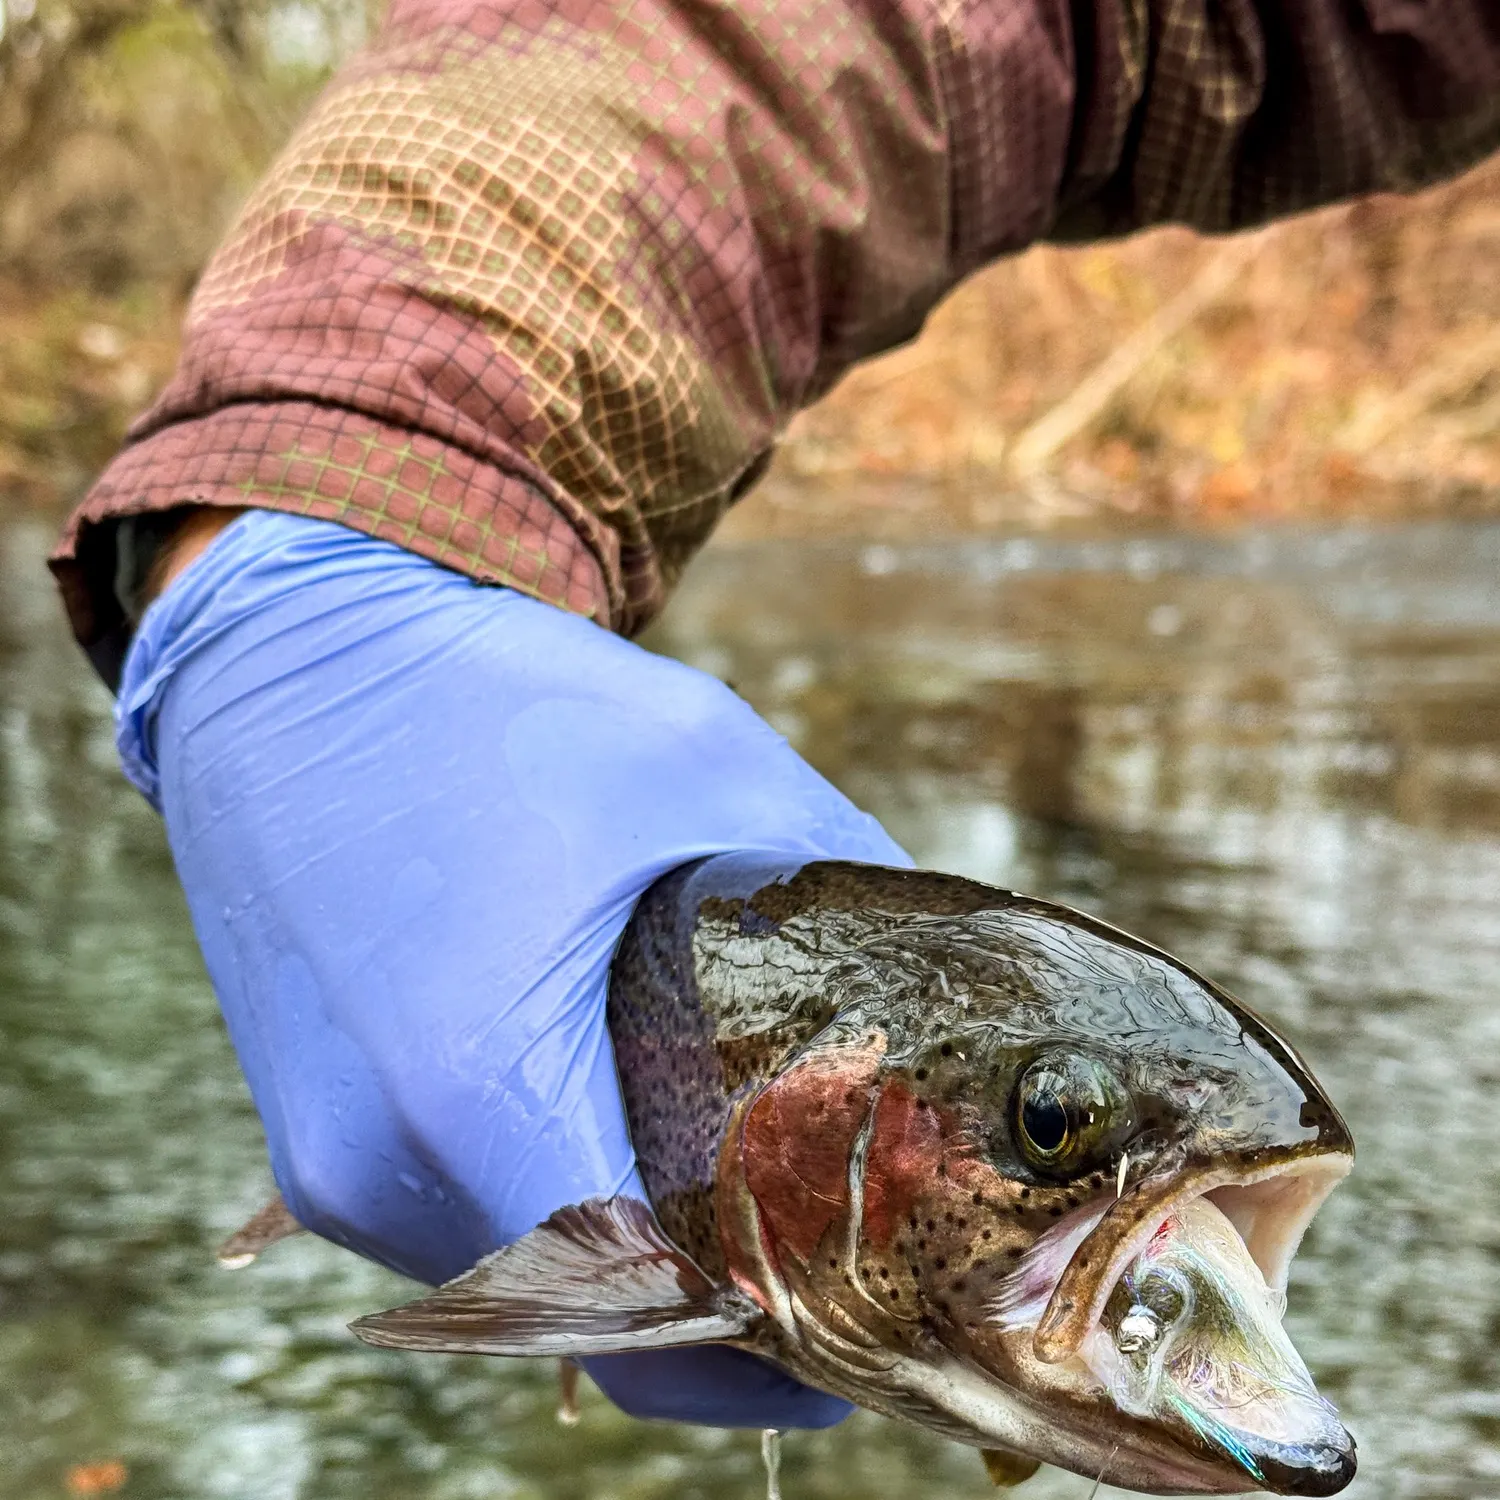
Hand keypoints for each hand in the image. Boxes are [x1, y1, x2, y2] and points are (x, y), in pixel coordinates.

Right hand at [116, 509, 909, 1427]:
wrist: (291, 661)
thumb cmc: (490, 700)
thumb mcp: (700, 762)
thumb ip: (836, 881)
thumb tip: (939, 972)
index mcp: (481, 1079)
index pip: (655, 1309)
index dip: (776, 1338)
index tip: (861, 1315)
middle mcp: (381, 1157)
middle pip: (595, 1305)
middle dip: (719, 1299)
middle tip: (819, 1241)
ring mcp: (327, 1160)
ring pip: (522, 1271)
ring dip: (628, 1247)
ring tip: (720, 1167)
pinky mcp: (309, 1135)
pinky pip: (458, 1218)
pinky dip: (549, 1198)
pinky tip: (608, 1113)